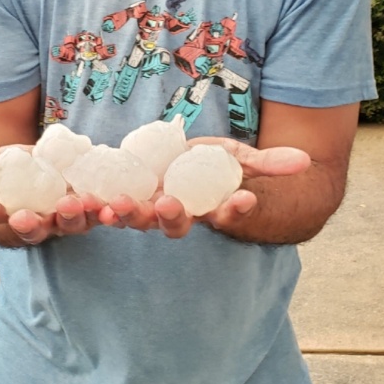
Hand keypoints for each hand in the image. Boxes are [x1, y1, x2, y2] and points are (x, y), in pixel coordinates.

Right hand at [0, 142, 103, 246]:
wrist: (40, 172)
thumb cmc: (9, 173)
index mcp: (0, 218)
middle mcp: (30, 227)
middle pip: (28, 230)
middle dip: (27, 224)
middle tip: (21, 216)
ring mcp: (60, 223)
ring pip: (65, 226)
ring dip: (70, 217)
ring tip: (71, 202)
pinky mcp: (85, 214)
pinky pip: (96, 216)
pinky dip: (103, 212)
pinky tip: (108, 204)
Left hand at [96, 137, 311, 237]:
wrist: (184, 167)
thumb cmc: (218, 167)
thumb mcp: (244, 160)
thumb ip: (270, 164)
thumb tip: (304, 161)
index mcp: (209, 209)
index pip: (227, 214)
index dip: (236, 210)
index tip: (243, 198)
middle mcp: (177, 215)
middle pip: (173, 223)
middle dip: (169, 215)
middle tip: (166, 203)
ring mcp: (147, 207)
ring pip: (135, 218)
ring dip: (124, 214)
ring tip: (113, 205)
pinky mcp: (122, 195)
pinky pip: (104, 205)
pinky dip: (92, 205)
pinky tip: (79, 200)